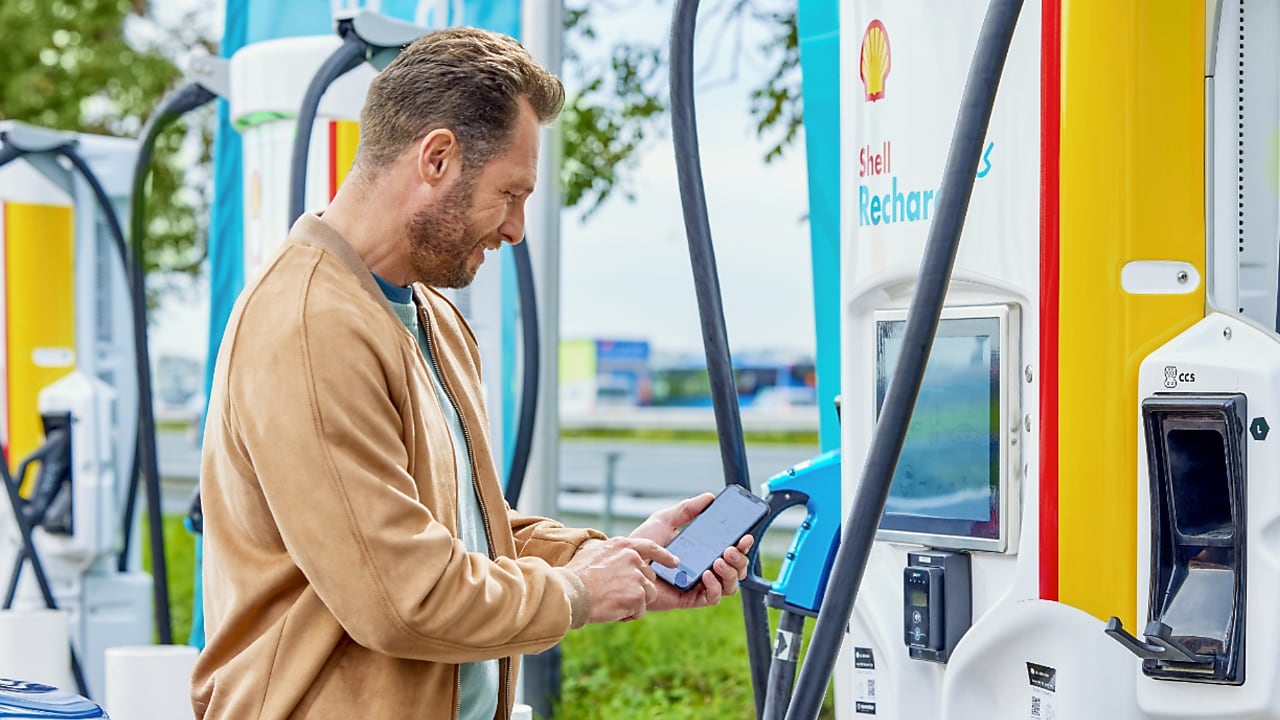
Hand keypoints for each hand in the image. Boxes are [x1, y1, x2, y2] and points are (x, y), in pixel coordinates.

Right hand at [564, 536, 677, 623]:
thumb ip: (610, 554)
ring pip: (648, 596)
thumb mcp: (593, 553)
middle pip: (649, 579)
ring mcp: (636, 576)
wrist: (570, 593)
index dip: (664, 556)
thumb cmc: (575, 577)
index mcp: (622, 545)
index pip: (650, 547)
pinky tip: (611, 610)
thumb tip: (616, 558)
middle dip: (637, 590)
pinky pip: (640, 611)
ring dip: (633, 604)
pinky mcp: (637, 595)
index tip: (675, 562)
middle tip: (614, 595)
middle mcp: (633, 558)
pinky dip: (627, 615)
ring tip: (611, 603)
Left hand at [630, 493, 755, 611]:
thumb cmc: (641, 544)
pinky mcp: (689, 599)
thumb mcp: (665, 520)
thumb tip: (709, 497)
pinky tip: (707, 574)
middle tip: (730, 549)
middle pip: (737, 569)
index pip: (730, 550)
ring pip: (730, 586)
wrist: (623, 564)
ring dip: (731, 573)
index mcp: (702, 551)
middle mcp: (704, 568)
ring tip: (719, 560)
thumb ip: (687, 509)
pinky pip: (712, 598)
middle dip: (740, 559)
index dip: (743, 545)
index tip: (745, 535)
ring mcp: (698, 585)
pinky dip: (715, 587)